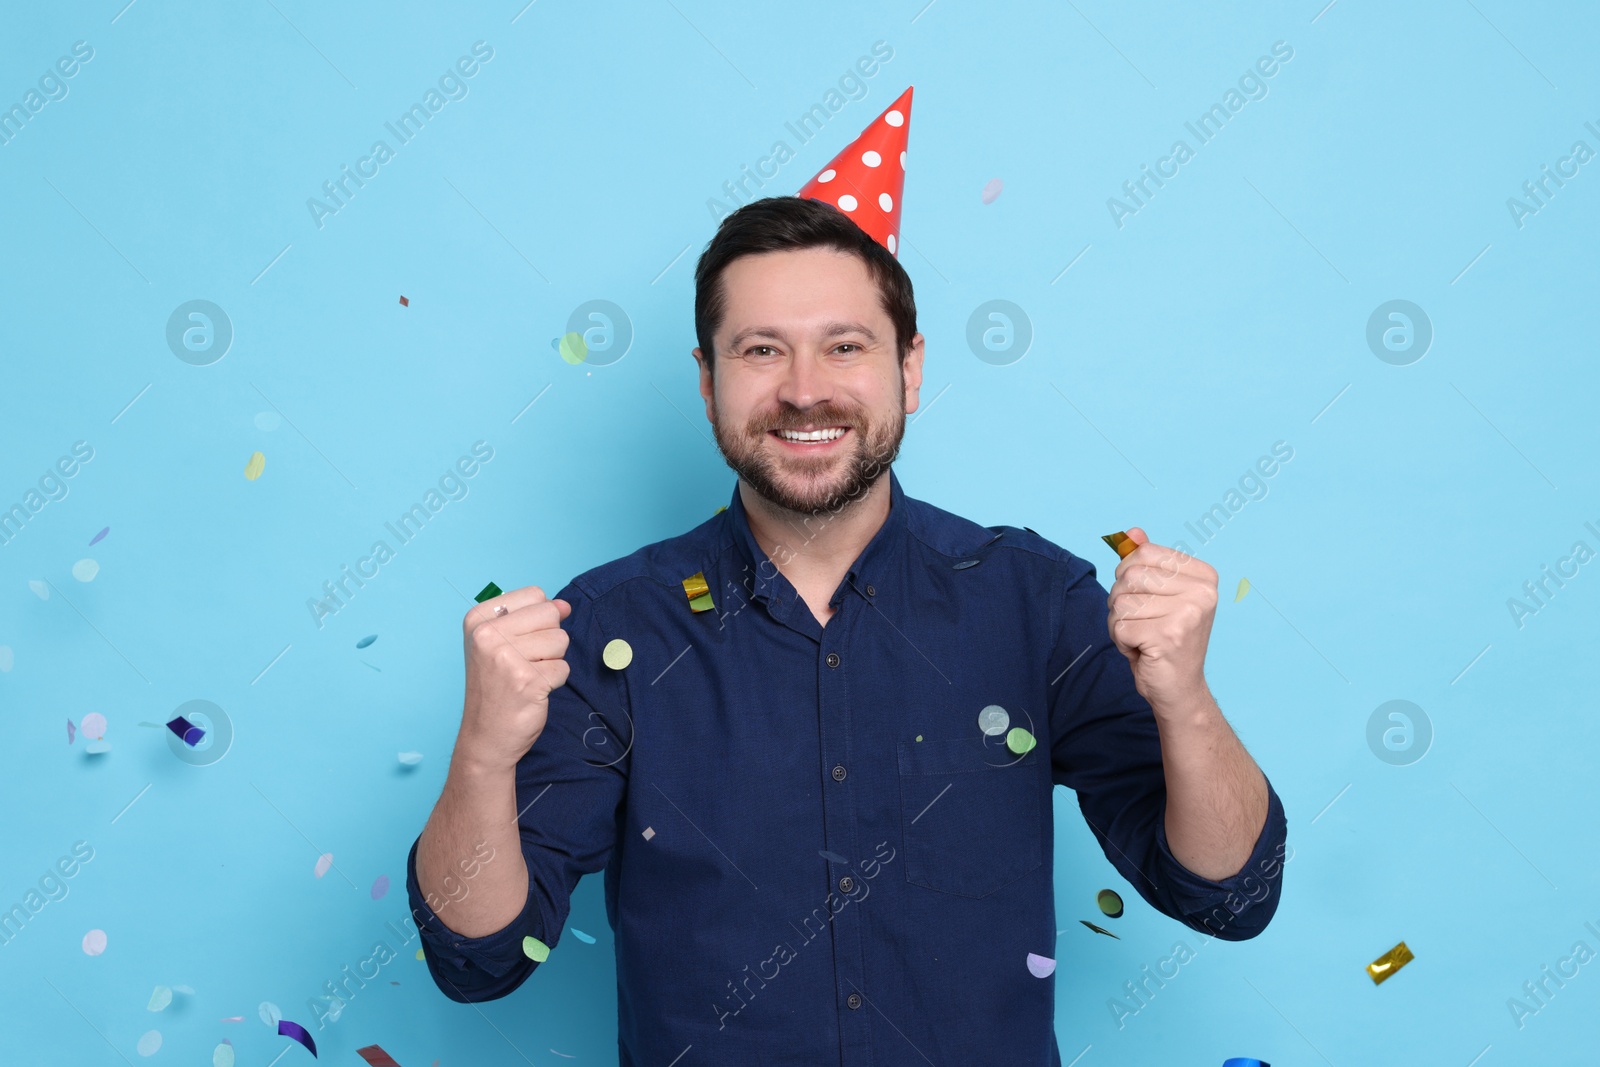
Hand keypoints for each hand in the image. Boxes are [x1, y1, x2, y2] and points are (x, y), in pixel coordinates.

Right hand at [456, 585, 572, 773]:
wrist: (486, 736)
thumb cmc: (496, 687)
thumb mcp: (503, 643)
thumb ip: (533, 617)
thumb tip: (565, 605)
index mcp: (478, 619)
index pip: (534, 594)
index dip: (538, 619)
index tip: (517, 641)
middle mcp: (487, 635)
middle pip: (550, 614)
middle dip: (548, 639)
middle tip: (523, 662)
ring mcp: (506, 657)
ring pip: (561, 640)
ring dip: (552, 661)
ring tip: (527, 676)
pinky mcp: (528, 680)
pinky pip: (563, 668)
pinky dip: (554, 682)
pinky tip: (532, 691)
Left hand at [1105, 528, 1217, 713]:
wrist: (1179, 688)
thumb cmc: (1165, 638)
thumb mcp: (1158, 595)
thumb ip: (1147, 562)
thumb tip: (1131, 532)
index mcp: (1204, 576)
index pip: (1143, 554)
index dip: (1128, 576)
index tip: (1146, 599)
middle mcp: (1202, 592)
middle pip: (1129, 576)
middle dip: (1121, 602)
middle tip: (1142, 623)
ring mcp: (1188, 614)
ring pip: (1121, 602)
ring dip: (1120, 623)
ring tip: (1143, 637)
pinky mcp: (1168, 636)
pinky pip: (1120, 626)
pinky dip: (1121, 641)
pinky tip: (1143, 650)